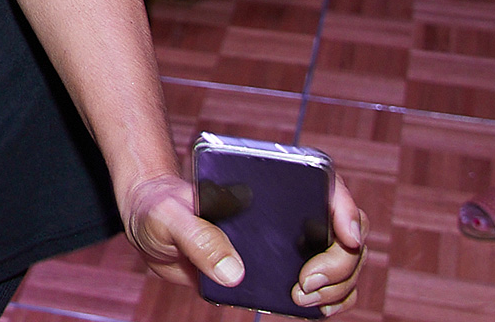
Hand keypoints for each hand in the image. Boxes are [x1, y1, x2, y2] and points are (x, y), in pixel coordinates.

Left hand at [122, 171, 365, 313]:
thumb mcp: (167, 217)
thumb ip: (195, 237)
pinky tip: (314, 309)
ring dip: (339, 285)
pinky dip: (331, 299)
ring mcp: (287, 241)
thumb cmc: (157, 207)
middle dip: (340, 262)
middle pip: (344, 231)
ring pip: (342, 261)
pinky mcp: (279, 268)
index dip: (347, 208)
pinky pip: (324, 285)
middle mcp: (285, 212)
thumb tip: (234, 272)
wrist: (147, 226)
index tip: (347, 236)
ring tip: (302, 297)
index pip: (326, 185)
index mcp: (266, 186)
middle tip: (304, 282)